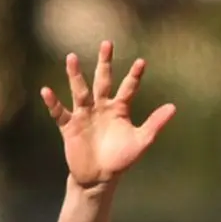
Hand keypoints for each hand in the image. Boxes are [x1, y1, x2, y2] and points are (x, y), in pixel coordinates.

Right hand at [40, 42, 173, 186]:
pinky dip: (53, 103)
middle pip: (102, 81)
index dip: (134, 76)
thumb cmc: (121, 159)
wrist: (100, 177)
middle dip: (105, 63)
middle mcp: (101, 107)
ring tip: (72, 58)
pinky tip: (47, 90)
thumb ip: (155, 123)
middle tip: (107, 44)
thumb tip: (174, 107)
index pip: (128, 88)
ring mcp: (84, 115)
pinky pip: (60, 112)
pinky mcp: (69, 126)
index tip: (142, 61)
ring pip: (80, 91)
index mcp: (119, 109)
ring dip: (76, 75)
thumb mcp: (142, 141)